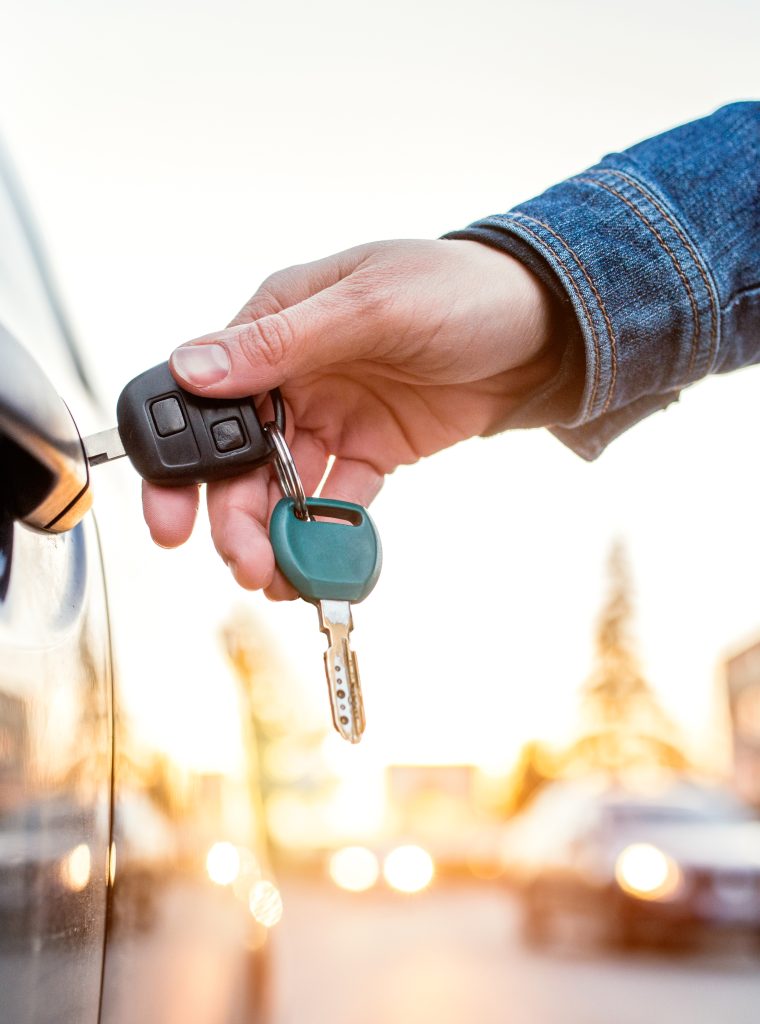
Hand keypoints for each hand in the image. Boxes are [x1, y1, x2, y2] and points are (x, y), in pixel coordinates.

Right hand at [142, 238, 556, 597]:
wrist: (545, 328)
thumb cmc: (459, 290)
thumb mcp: (370, 305)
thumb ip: (281, 342)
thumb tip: (192, 368)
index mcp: (275, 325)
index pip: (203, 397)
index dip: (180, 462)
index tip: (172, 520)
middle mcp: (293, 375)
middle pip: (238, 458)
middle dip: (232, 516)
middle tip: (245, 564)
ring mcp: (332, 417)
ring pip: (282, 488)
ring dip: (275, 536)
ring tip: (280, 580)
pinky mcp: (372, 451)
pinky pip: (338, 501)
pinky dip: (327, 535)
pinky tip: (322, 566)